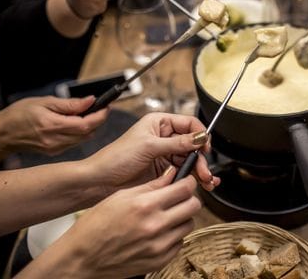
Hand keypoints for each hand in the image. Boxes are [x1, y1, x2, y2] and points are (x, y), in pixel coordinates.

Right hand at [0, 96, 108, 168]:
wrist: (2, 134)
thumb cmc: (19, 114)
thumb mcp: (43, 102)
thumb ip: (69, 104)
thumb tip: (90, 101)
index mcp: (52, 126)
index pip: (86, 124)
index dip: (100, 116)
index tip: (106, 106)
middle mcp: (56, 141)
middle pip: (88, 133)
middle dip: (98, 120)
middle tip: (99, 107)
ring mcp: (56, 149)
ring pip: (84, 139)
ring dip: (90, 126)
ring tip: (86, 113)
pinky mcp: (55, 152)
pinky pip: (75, 142)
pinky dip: (80, 132)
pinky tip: (74, 123)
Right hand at [22, 174, 200, 277]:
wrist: (83, 257)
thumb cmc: (96, 225)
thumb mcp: (121, 196)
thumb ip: (151, 186)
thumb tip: (172, 174)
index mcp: (145, 205)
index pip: (185, 188)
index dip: (189, 182)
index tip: (186, 181)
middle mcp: (155, 226)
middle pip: (194, 206)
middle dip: (189, 198)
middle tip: (180, 197)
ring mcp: (159, 246)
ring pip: (189, 224)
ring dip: (182, 217)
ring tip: (166, 215)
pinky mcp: (159, 260)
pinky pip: (179, 243)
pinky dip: (174, 235)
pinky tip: (159, 232)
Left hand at [87, 112, 220, 191]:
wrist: (101, 181)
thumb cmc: (116, 158)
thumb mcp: (148, 146)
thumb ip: (177, 143)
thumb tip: (199, 138)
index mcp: (159, 123)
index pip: (189, 124)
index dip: (200, 135)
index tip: (205, 148)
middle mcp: (164, 137)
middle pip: (193, 144)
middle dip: (201, 158)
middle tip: (204, 172)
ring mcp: (165, 154)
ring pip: (190, 160)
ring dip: (200, 170)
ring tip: (206, 181)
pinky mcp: (164, 171)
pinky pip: (184, 172)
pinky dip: (194, 178)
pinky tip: (201, 184)